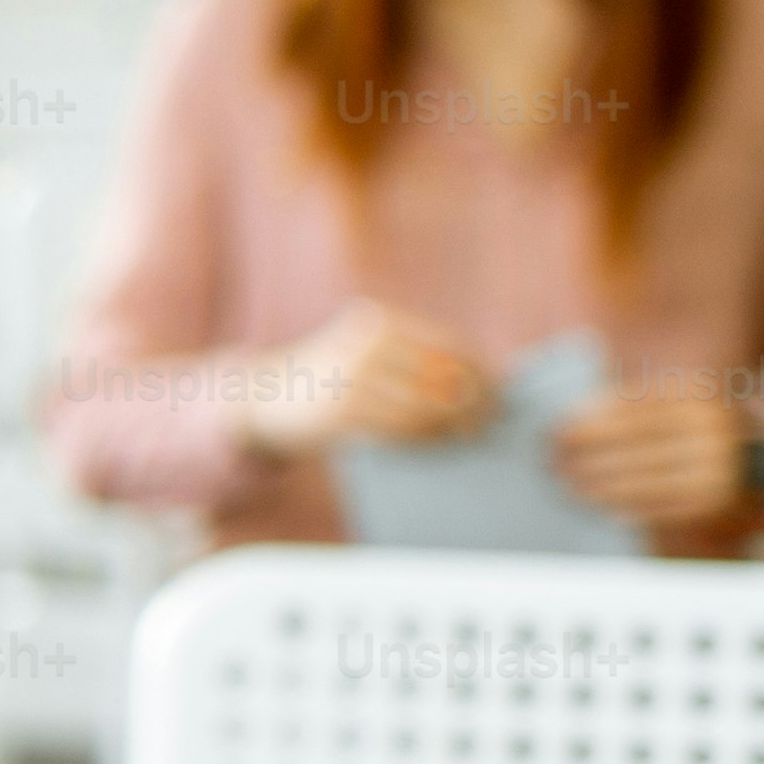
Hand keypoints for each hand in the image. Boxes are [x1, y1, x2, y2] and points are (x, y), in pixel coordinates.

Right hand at [244, 301, 493, 460]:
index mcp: (379, 322)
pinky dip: (425, 438)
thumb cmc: (331, 375)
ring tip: (467, 434)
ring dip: (453, 424)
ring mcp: (351, 380)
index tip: (499, 389)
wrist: (264, 396)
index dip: (480, 370)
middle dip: (473, 401)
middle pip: (442, 376)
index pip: (448, 344)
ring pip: (424, 406)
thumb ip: (411, 358)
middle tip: (490, 418)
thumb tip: (477, 383)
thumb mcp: (365, 349)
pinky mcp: (340, 415)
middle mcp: (366, 345)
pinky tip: (437, 441)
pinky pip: (399, 429)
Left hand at [550, 384, 752, 532]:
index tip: (555, 432)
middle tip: (551, 464)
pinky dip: (626, 505)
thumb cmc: (696, 433)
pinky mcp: (715, 500)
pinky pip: (661, 504)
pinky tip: (601, 505)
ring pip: (643, 476)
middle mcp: (710, 427)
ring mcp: (716, 465)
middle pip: (633, 443)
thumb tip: (570, 422)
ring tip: (568, 486)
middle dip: (586, 454)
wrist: (763, 462)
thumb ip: (634, 409)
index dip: (589, 421)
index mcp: (696, 396)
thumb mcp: (677, 408)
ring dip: (599, 484)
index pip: (632, 408)